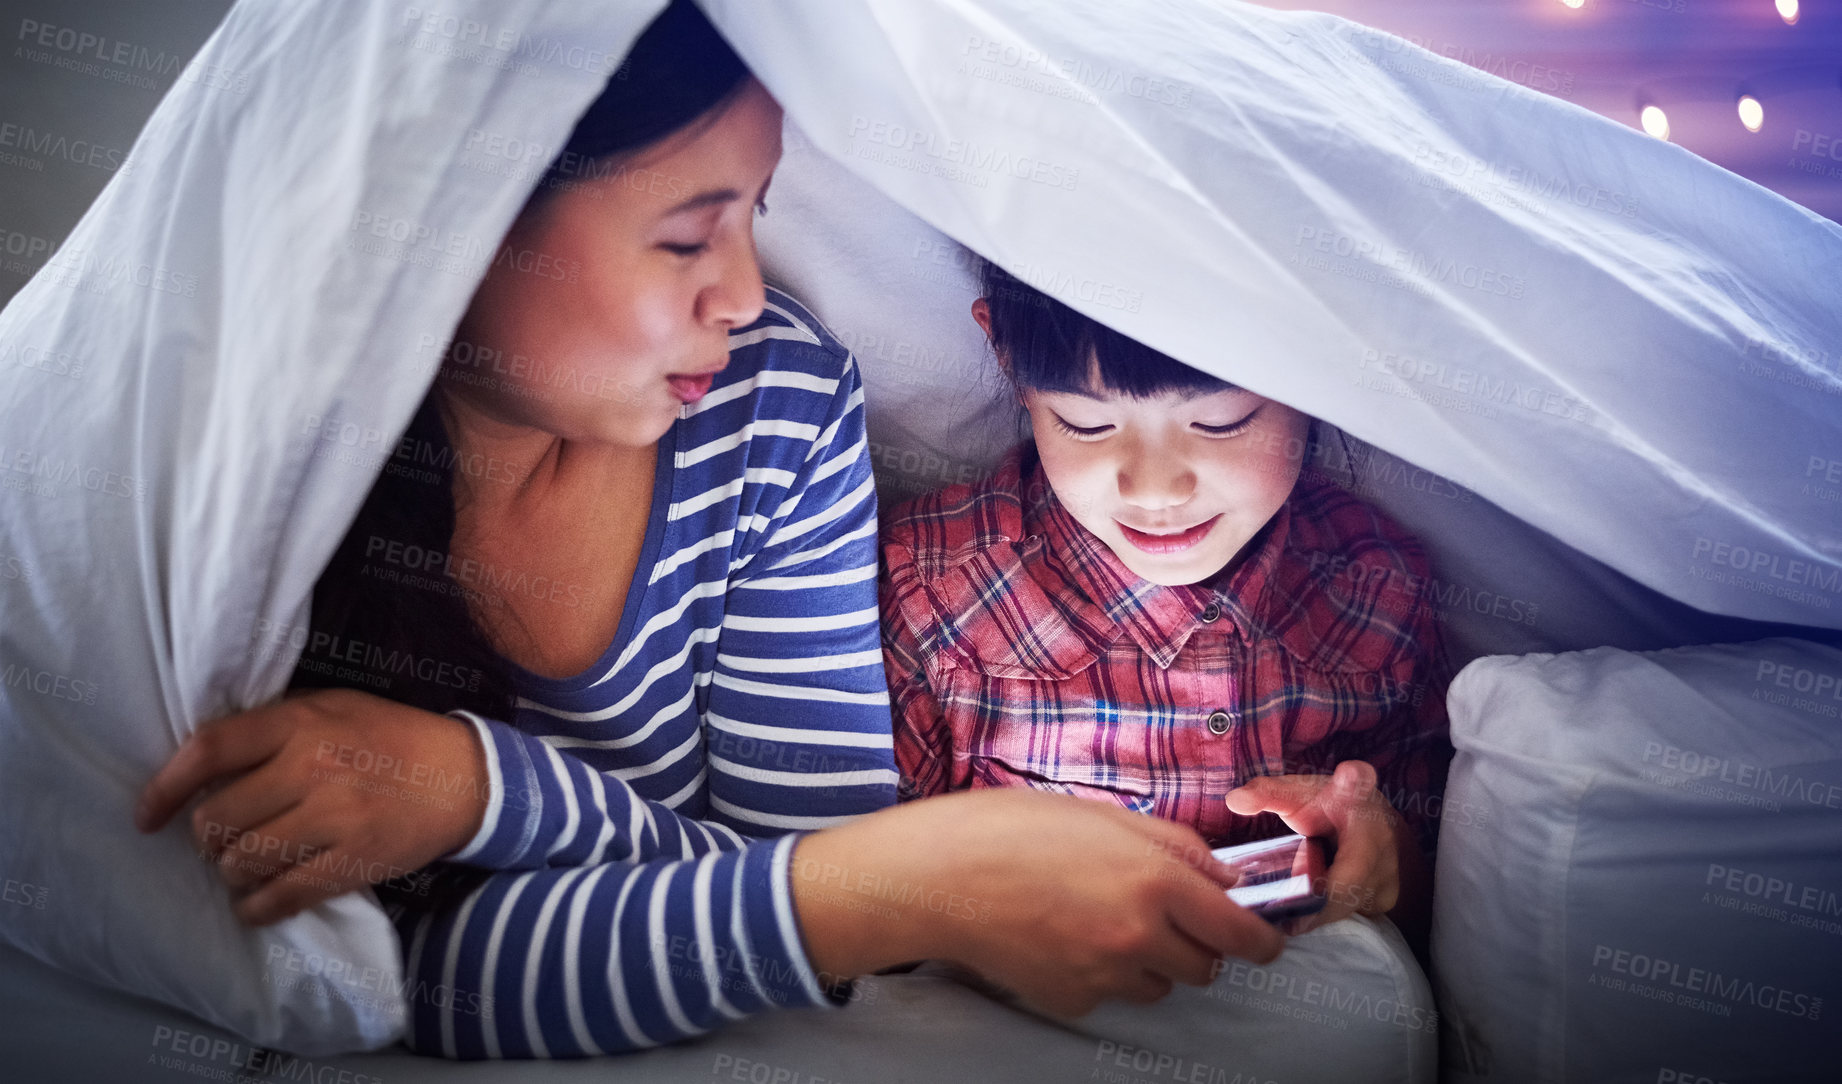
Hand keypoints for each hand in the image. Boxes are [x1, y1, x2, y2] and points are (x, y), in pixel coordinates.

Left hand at [135, 688, 488, 925]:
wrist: (467, 776)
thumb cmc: (392, 737)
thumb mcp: (333, 706)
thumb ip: (274, 725)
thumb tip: (205, 764)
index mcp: (302, 722)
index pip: (209, 751)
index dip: (165, 788)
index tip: (146, 816)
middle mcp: (312, 767)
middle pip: (218, 819)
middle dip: (207, 841)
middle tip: (219, 843)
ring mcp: (334, 817)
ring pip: (244, 861)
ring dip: (232, 874)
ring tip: (244, 869)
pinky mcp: (354, 860)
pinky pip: (282, 895)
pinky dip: (257, 908)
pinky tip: (256, 905)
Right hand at [791, 789, 1285, 1017]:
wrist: (937, 876)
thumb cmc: (1013, 829)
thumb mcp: (1104, 815)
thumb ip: (1174, 846)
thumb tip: (1220, 875)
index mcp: (1157, 881)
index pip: (1242, 933)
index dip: (1261, 939)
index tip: (1261, 937)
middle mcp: (1139, 936)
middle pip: (1206, 967)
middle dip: (1198, 944)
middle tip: (1166, 914)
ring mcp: (1103, 975)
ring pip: (1160, 986)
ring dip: (1151, 962)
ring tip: (1103, 920)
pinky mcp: (1070, 1000)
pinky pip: (1109, 994)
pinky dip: (1101, 973)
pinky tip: (1064, 937)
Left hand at [1224, 760, 1401, 933]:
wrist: (1371, 830)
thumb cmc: (1327, 809)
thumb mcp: (1298, 796)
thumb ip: (1265, 794)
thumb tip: (1234, 800)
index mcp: (1355, 795)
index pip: (1359, 783)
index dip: (1354, 780)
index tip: (1350, 772)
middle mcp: (1379, 831)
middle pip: (1353, 870)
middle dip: (1321, 896)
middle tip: (1290, 918)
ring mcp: (1389, 867)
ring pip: (1349, 900)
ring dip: (1318, 912)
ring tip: (1288, 920)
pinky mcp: (1386, 897)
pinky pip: (1351, 913)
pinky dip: (1324, 918)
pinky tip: (1302, 920)